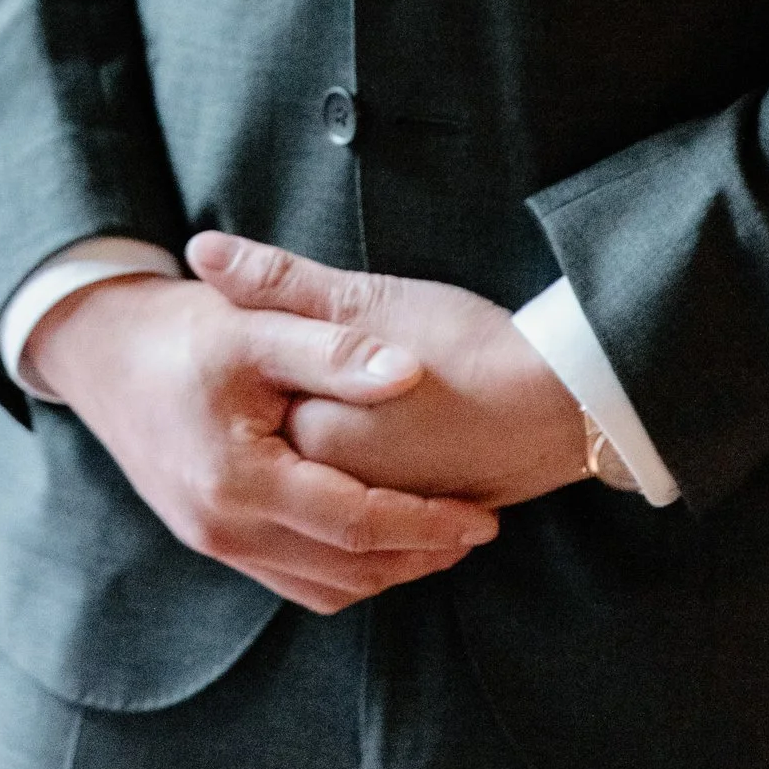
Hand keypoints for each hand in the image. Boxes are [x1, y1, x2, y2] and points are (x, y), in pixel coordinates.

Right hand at [27, 273, 500, 613]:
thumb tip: (410, 373)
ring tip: (443, 535)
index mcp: (237, 481)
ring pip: (324, 587)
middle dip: (421, 555)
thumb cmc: (182, 330)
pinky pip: (295, 579)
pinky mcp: (211, 540)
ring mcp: (213, 542)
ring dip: (389, 570)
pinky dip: (347, 569)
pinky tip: (381, 535)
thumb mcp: (255, 327)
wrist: (101, 350)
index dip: (429, 524)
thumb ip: (333, 351)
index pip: (357, 524)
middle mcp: (223, 529)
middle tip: (478, 527)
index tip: (484, 514)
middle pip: (348, 570)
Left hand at [187, 233, 586, 508]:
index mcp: (311, 433)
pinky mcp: (418, 518)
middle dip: (297, 393)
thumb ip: (278, 280)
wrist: (568, 404)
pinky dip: (374, 468)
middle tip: (355, 352)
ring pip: (330, 468)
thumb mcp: (366, 298)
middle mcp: (336, 486)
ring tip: (376, 391)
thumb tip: (200, 250)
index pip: (249, 394)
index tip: (293, 325)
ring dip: (338, 435)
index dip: (265, 351)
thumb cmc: (469, 345)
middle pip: (285, 435)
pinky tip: (393, 428)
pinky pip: (371, 496)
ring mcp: (378, 508)